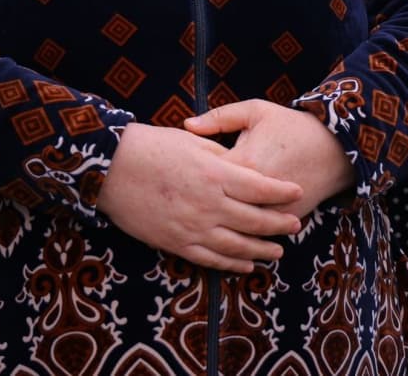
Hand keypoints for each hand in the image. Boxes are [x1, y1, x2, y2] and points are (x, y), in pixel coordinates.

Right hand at [96, 123, 303, 272]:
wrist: (110, 169)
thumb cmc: (150, 147)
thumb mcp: (191, 141)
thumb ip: (219, 155)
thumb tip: (239, 165)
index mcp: (215, 174)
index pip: (260, 187)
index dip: (282, 191)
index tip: (297, 192)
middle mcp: (210, 204)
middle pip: (255, 220)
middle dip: (279, 224)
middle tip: (295, 225)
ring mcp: (194, 228)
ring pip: (238, 246)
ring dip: (262, 249)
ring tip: (278, 250)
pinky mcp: (177, 244)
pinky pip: (212, 259)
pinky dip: (233, 264)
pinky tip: (246, 265)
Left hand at [185, 100, 354, 219]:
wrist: (336, 146)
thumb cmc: (291, 125)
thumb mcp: (255, 111)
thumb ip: (219, 118)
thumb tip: (186, 125)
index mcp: (243, 164)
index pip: (204, 177)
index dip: (190, 175)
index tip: (179, 173)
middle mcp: (256, 194)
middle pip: (216, 206)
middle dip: (198, 204)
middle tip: (181, 202)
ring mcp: (272, 211)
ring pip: (237, 225)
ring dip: (219, 224)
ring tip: (197, 222)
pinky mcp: (285, 221)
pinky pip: (259, 233)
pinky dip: (244, 233)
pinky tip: (228, 232)